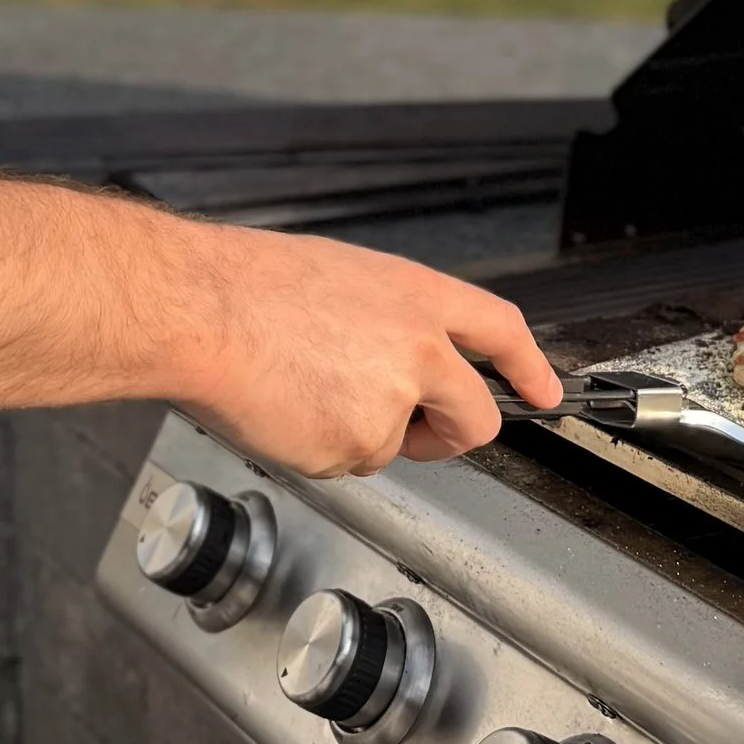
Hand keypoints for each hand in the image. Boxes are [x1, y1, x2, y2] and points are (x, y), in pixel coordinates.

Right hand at [168, 222, 561, 476]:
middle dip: (452, 436)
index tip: (543, 390)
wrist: (199, 310)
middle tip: (419, 434)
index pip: (502, 331)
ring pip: (391, 447)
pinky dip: (315, 449)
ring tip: (301, 390)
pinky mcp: (354, 446)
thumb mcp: (343, 279)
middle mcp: (421, 350)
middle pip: (475, 417)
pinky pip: (344, 463)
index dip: (530, 365)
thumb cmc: (249, 287)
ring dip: (356, 435)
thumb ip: (388, 321)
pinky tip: (284, 410)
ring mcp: (391, 403)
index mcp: (418, 297)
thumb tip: (394, 356)